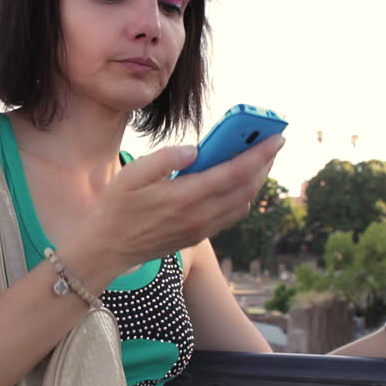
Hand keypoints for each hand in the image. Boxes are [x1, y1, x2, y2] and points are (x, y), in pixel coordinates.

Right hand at [69, 134, 284, 272]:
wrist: (108, 248)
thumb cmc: (116, 207)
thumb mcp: (132, 175)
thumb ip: (165, 158)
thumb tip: (195, 149)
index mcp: (185, 197)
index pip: (234, 172)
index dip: (260, 153)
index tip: (277, 138)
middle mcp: (199, 216)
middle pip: (247, 188)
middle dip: (264, 164)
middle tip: (273, 143)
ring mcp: (200, 228)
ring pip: (243, 203)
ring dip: (256, 181)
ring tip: (258, 159)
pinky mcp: (197, 235)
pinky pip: (231, 215)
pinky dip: (242, 196)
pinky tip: (237, 181)